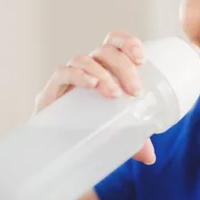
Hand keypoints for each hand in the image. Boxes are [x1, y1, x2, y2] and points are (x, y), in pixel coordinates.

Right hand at [33, 30, 155, 164]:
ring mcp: (67, 80)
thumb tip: (150, 156)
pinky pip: (62, 73)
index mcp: (104, 70)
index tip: (141, 59)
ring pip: (84, 59)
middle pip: (104, 51)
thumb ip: (134, 141)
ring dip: (102, 73)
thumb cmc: (88, 133)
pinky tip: (91, 85)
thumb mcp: (117, 134)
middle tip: (135, 90)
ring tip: (114, 94)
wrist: (53, 154)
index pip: (114, 42)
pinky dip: (79, 75)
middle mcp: (86, 70)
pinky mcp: (49, 93)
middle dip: (123, 66)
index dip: (128, 43)